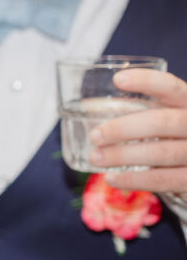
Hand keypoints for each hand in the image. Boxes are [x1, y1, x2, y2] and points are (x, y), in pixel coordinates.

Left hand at [89, 68, 186, 193]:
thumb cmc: (172, 137)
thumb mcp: (163, 118)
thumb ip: (141, 111)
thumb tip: (88, 107)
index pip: (172, 88)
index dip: (147, 81)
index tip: (118, 80)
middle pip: (163, 122)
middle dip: (124, 129)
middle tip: (95, 136)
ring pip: (161, 153)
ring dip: (122, 156)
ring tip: (95, 158)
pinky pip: (163, 179)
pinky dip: (134, 179)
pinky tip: (111, 178)